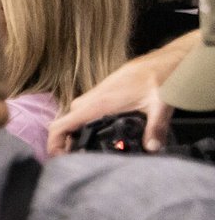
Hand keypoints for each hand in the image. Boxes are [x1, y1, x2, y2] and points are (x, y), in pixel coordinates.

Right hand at [48, 65, 172, 154]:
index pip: (61, 124)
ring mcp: (96, 95)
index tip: (59, 157)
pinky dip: (84, 123)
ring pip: (74, 115)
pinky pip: (85, 110)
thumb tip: (152, 148)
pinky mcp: (103, 93)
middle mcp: (93, 99)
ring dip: (74, 131)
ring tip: (87, 149)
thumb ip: (155, 128)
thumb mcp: (160, 106)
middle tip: (77, 159)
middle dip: (65, 141)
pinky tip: (100, 133)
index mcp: (99, 103)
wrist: (165, 60)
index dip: (54, 143)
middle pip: (65, 122)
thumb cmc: (160, 77)